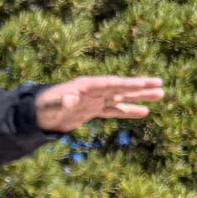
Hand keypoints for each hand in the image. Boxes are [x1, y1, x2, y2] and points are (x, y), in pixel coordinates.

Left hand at [35, 75, 163, 133]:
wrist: (35, 116)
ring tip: (160, 94)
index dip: (128, 83)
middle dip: (140, 86)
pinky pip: (114, 110)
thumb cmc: (42, 109)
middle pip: (120, 87)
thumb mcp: (51, 107)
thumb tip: (71, 99)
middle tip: (161, 84)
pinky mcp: (92, 110)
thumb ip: (61, 103)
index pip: (111, 83)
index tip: (146, 82)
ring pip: (121, 97)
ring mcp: (94, 100)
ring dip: (139, 97)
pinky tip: (144, 111)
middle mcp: (93, 91)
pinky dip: (128, 111)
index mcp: (86, 86)